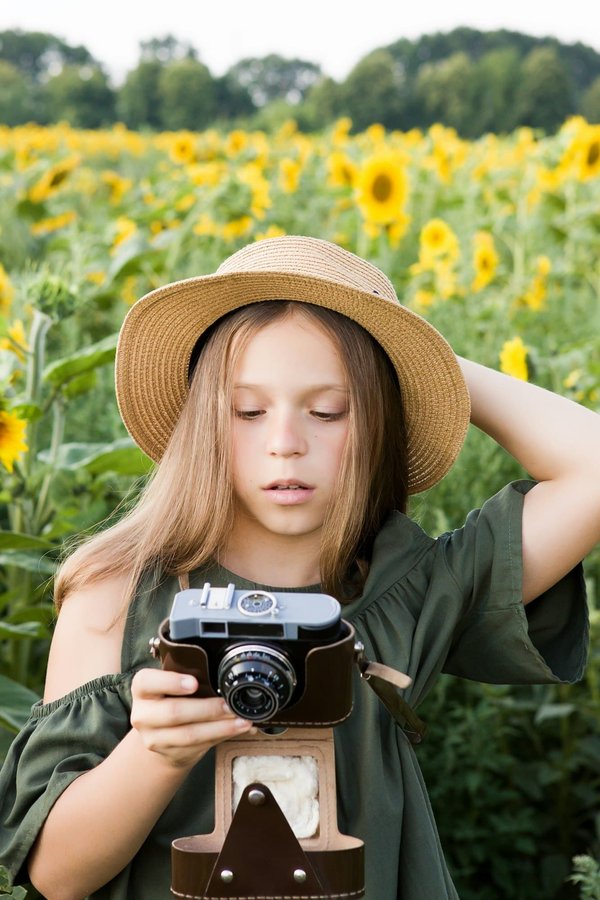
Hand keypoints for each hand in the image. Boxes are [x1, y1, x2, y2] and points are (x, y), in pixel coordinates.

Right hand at [130, 668, 254, 768]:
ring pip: (189, 734)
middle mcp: (143, 714)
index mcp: (142, 688)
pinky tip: (235, 729)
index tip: (194, 683)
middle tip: (228, 704)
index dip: (171, 682)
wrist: (159, 732)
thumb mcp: (172, 683)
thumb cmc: (171, 697)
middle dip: (206, 709)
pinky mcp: (169, 754)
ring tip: (240, 720)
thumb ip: (189, 675)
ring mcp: (154, 738)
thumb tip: (223, 672)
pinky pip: (199, 746)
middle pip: (174, 712)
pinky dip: (221, 736)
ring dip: (220, 727)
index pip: (148, 682)